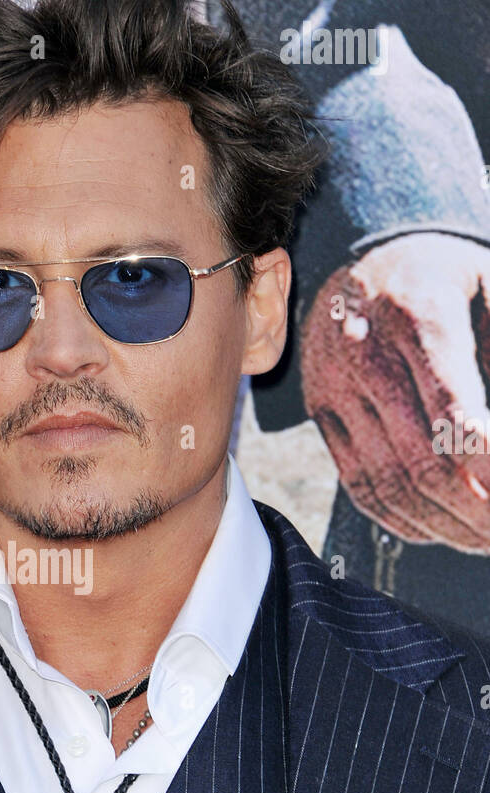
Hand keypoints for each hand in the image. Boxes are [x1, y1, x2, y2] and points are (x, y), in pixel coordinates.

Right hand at [300, 233, 489, 551]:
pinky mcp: (319, 411)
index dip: (489, 467)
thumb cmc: (447, 275)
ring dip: (443, 526)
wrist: (366, 253)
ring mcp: (334, 386)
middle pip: (421, 462)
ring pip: (389, 484)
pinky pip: (359, 483)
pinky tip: (438, 528)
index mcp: (418, 313)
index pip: (454, 416)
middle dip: (475, 511)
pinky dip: (402, 519)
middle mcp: (365, 353)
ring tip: (483, 539)